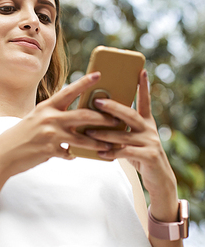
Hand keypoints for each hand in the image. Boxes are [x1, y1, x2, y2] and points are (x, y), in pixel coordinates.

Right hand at [0, 72, 118, 176]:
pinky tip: (78, 157)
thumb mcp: (35, 119)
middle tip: (117, 118)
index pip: (68, 92)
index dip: (85, 83)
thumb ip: (53, 116)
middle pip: (83, 115)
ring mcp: (51, 135)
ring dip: (99, 142)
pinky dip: (75, 155)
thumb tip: (73, 118)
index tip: (99, 75)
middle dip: (103, 117)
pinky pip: (70, 153)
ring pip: (83, 138)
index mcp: (46, 107)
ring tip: (111, 144)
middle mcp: (50, 119)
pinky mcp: (51, 151)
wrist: (4, 154)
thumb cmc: (20, 135)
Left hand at [85, 70, 176, 196]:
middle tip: (97, 101)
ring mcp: (150, 142)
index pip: (144, 100)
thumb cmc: (139, 154)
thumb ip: (120, 127)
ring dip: (104, 133)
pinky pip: (126, 152)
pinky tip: (100, 152)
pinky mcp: (149, 156)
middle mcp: (149, 129)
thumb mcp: (132, 137)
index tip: (140, 70)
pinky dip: (112, 152)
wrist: (158, 177)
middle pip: (130, 114)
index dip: (143, 86)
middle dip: (112, 107)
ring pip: (124, 134)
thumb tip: (96, 115)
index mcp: (145, 122)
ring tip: (89, 132)